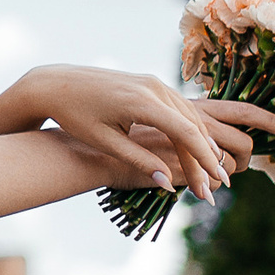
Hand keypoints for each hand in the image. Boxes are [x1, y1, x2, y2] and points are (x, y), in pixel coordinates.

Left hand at [0, 67, 274, 200]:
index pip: (185, 132)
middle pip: (192, 126)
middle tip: (215, 191)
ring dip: (201, 146)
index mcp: (141, 101)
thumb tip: (168, 183)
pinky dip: (190, 131)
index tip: (218, 182)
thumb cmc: (75, 116)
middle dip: (205, 160)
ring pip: (189, 117)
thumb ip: (139, 161)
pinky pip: (179, 109)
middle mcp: (154, 87)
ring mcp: (154, 83)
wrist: (56, 84)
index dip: (204, 159)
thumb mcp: (105, 143)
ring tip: (210, 176)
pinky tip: (197, 152)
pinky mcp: (151, 84)